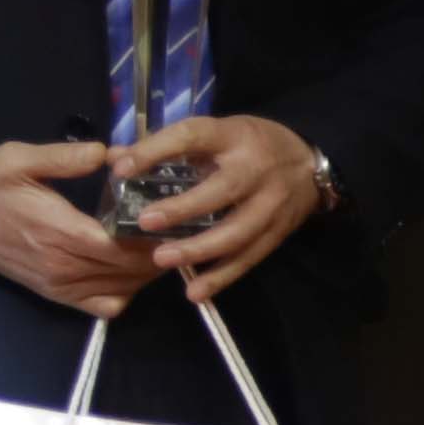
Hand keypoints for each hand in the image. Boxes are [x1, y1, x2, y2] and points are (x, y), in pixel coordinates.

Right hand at [0, 136, 159, 317]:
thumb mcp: (19, 158)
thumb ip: (66, 157)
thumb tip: (111, 153)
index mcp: (59, 231)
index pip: (121, 245)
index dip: (152, 236)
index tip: (171, 215)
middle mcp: (63, 265)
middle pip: (128, 270)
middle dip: (158, 252)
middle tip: (174, 227)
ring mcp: (59, 284)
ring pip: (122, 289)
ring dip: (145, 272)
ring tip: (158, 245)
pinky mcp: (54, 294)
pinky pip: (103, 306)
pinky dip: (124, 293)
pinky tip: (126, 271)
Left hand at [119, 112, 327, 300]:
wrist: (310, 164)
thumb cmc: (247, 145)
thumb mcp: (214, 133)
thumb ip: (166, 147)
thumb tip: (113, 157)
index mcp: (232, 136)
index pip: (192, 137)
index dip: (156, 151)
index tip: (121, 168)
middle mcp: (255, 168)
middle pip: (222, 190)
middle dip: (183, 209)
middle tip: (146, 223)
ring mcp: (271, 204)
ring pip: (237, 231)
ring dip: (199, 249)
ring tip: (162, 260)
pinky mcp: (278, 232)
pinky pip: (249, 257)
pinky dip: (222, 276)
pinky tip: (195, 292)